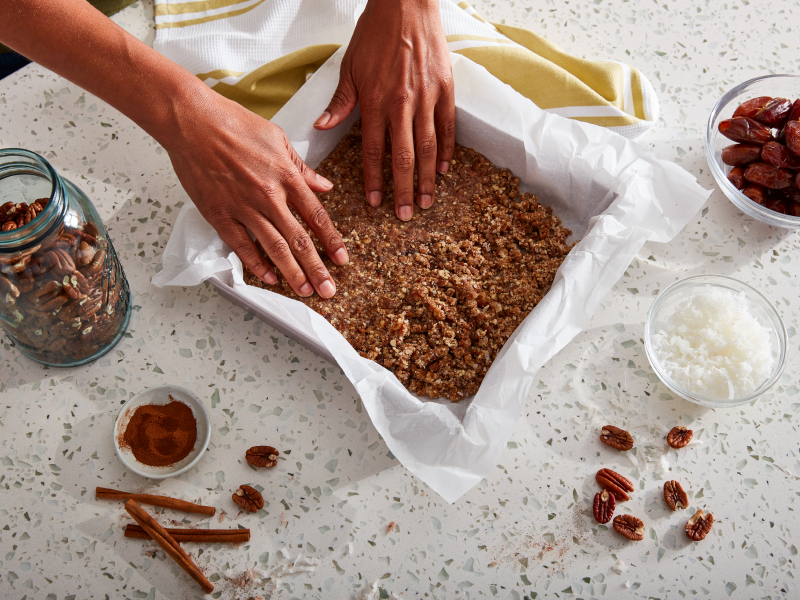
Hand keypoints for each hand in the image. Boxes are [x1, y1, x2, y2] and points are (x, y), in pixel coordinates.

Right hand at [165, 92, 348, 298]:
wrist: (192, 120)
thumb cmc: (233, 123)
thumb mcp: (277, 138)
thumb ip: (302, 167)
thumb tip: (324, 186)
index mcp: (286, 176)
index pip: (316, 216)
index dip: (331, 240)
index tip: (341, 260)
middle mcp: (269, 196)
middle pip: (299, 239)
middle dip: (316, 268)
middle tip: (328, 290)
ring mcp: (243, 207)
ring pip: (274, 247)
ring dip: (291, 272)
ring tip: (305, 290)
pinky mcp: (219, 213)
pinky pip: (241, 245)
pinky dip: (256, 263)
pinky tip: (269, 278)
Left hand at [314, 0, 454, 220]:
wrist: (406, 4)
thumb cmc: (374, 34)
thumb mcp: (350, 67)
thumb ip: (340, 102)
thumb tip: (322, 127)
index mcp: (375, 102)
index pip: (375, 152)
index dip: (375, 180)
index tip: (375, 203)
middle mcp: (402, 104)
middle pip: (405, 158)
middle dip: (404, 190)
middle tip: (406, 215)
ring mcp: (427, 98)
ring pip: (430, 148)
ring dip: (428, 179)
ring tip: (428, 201)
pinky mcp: (446, 89)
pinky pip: (448, 127)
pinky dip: (448, 150)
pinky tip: (445, 170)